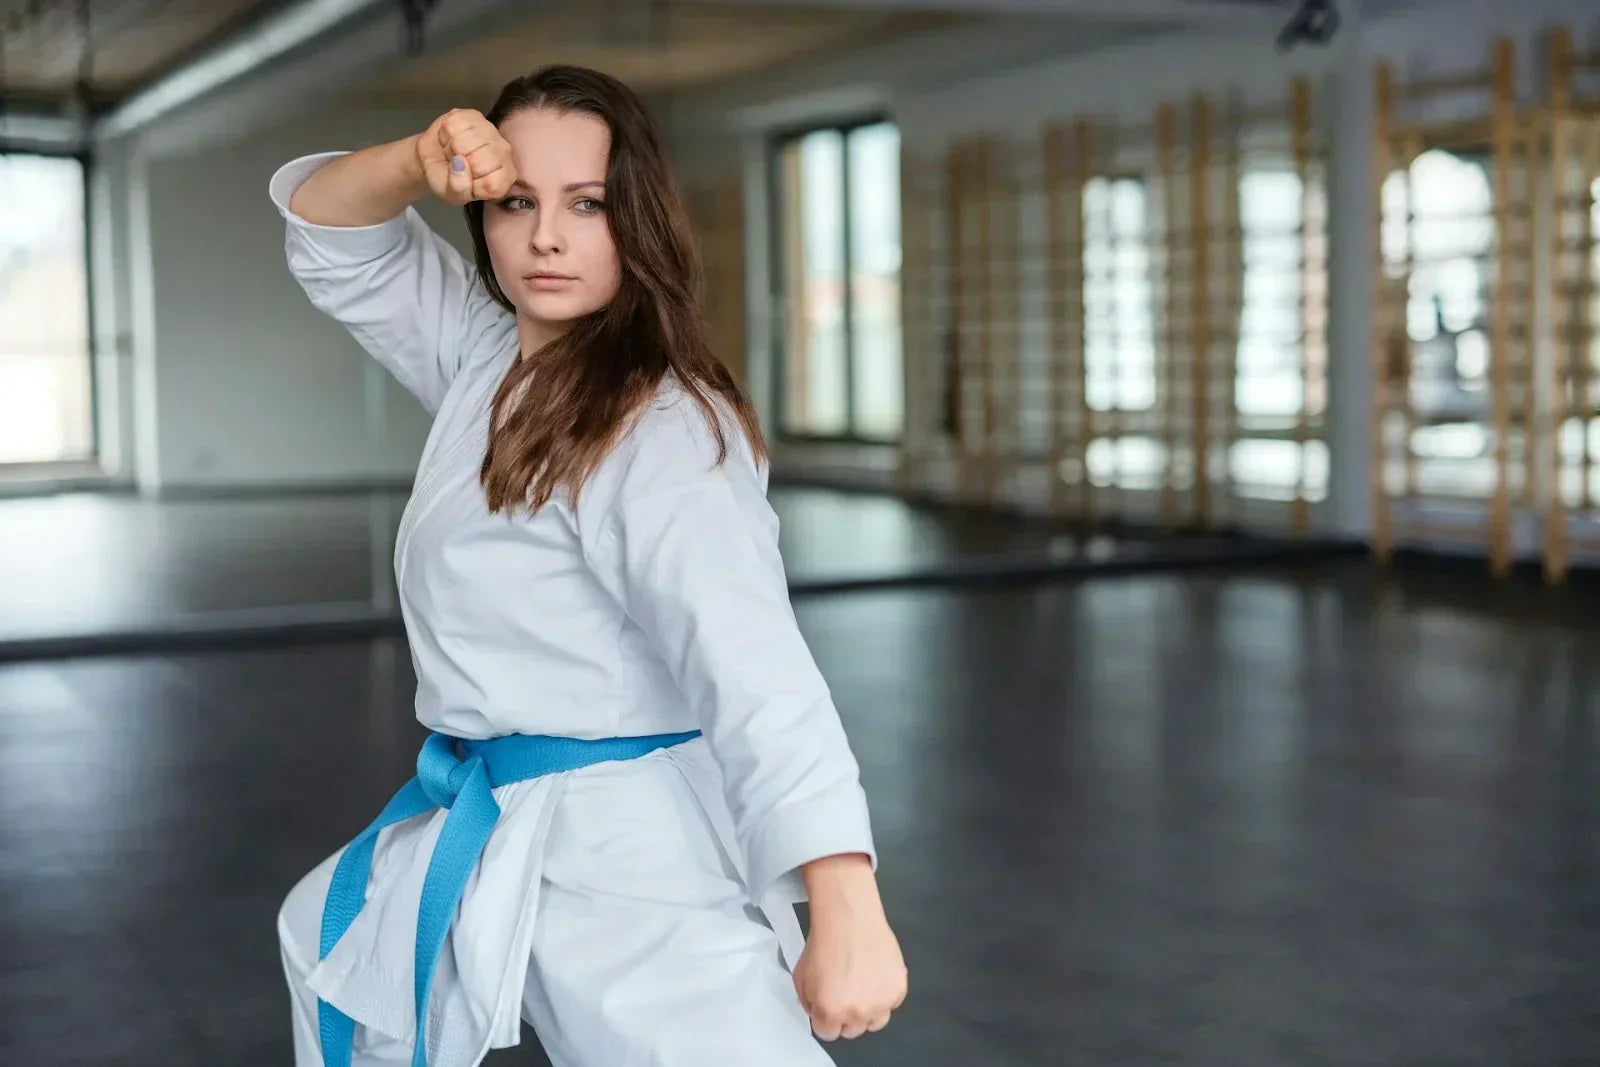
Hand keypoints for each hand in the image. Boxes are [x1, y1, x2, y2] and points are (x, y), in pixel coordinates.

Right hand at [414, 108, 517, 205]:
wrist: (433, 157)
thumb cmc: (447, 178)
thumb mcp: (452, 195)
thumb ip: (459, 187)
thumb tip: (460, 163)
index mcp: (504, 177)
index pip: (490, 184)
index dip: (470, 183)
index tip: (464, 180)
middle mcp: (504, 152)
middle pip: (477, 161)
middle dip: (459, 164)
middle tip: (457, 164)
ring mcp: (491, 131)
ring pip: (464, 141)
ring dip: (451, 147)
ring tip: (454, 151)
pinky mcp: (475, 115)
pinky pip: (453, 125)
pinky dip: (445, 133)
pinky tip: (450, 138)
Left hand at [792, 854, 906, 1040]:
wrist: (849, 918)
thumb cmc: (824, 943)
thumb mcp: (801, 977)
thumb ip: (809, 1003)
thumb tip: (818, 1012)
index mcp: (830, 1011)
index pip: (828, 1033)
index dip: (826, 1018)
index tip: (828, 1005)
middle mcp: (857, 1012)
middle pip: (852, 1031)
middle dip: (846, 1015)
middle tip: (844, 993)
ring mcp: (880, 1002)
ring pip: (875, 1022)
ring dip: (868, 1010)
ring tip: (862, 986)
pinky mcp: (898, 989)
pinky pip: (892, 1004)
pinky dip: (885, 994)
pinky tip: (875, 976)